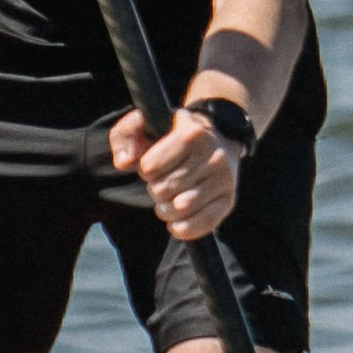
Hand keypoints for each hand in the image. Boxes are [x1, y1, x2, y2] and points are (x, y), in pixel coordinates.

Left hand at [110, 103, 241, 239]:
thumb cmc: (173, 134)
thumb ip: (125, 136)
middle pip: (163, 189)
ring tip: (169, 199)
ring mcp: (225, 179)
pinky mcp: (229, 200)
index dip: (145, 169)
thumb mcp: (146, 124)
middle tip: (162, 181)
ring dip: (166, 209)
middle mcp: (214, 155)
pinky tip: (175, 223)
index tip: (153, 164)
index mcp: (192, 133)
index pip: (151, 167)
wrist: (217, 137)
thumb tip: (123, 163)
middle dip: (155, 188)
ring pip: (181, 208)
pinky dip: (184, 229)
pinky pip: (204, 223)